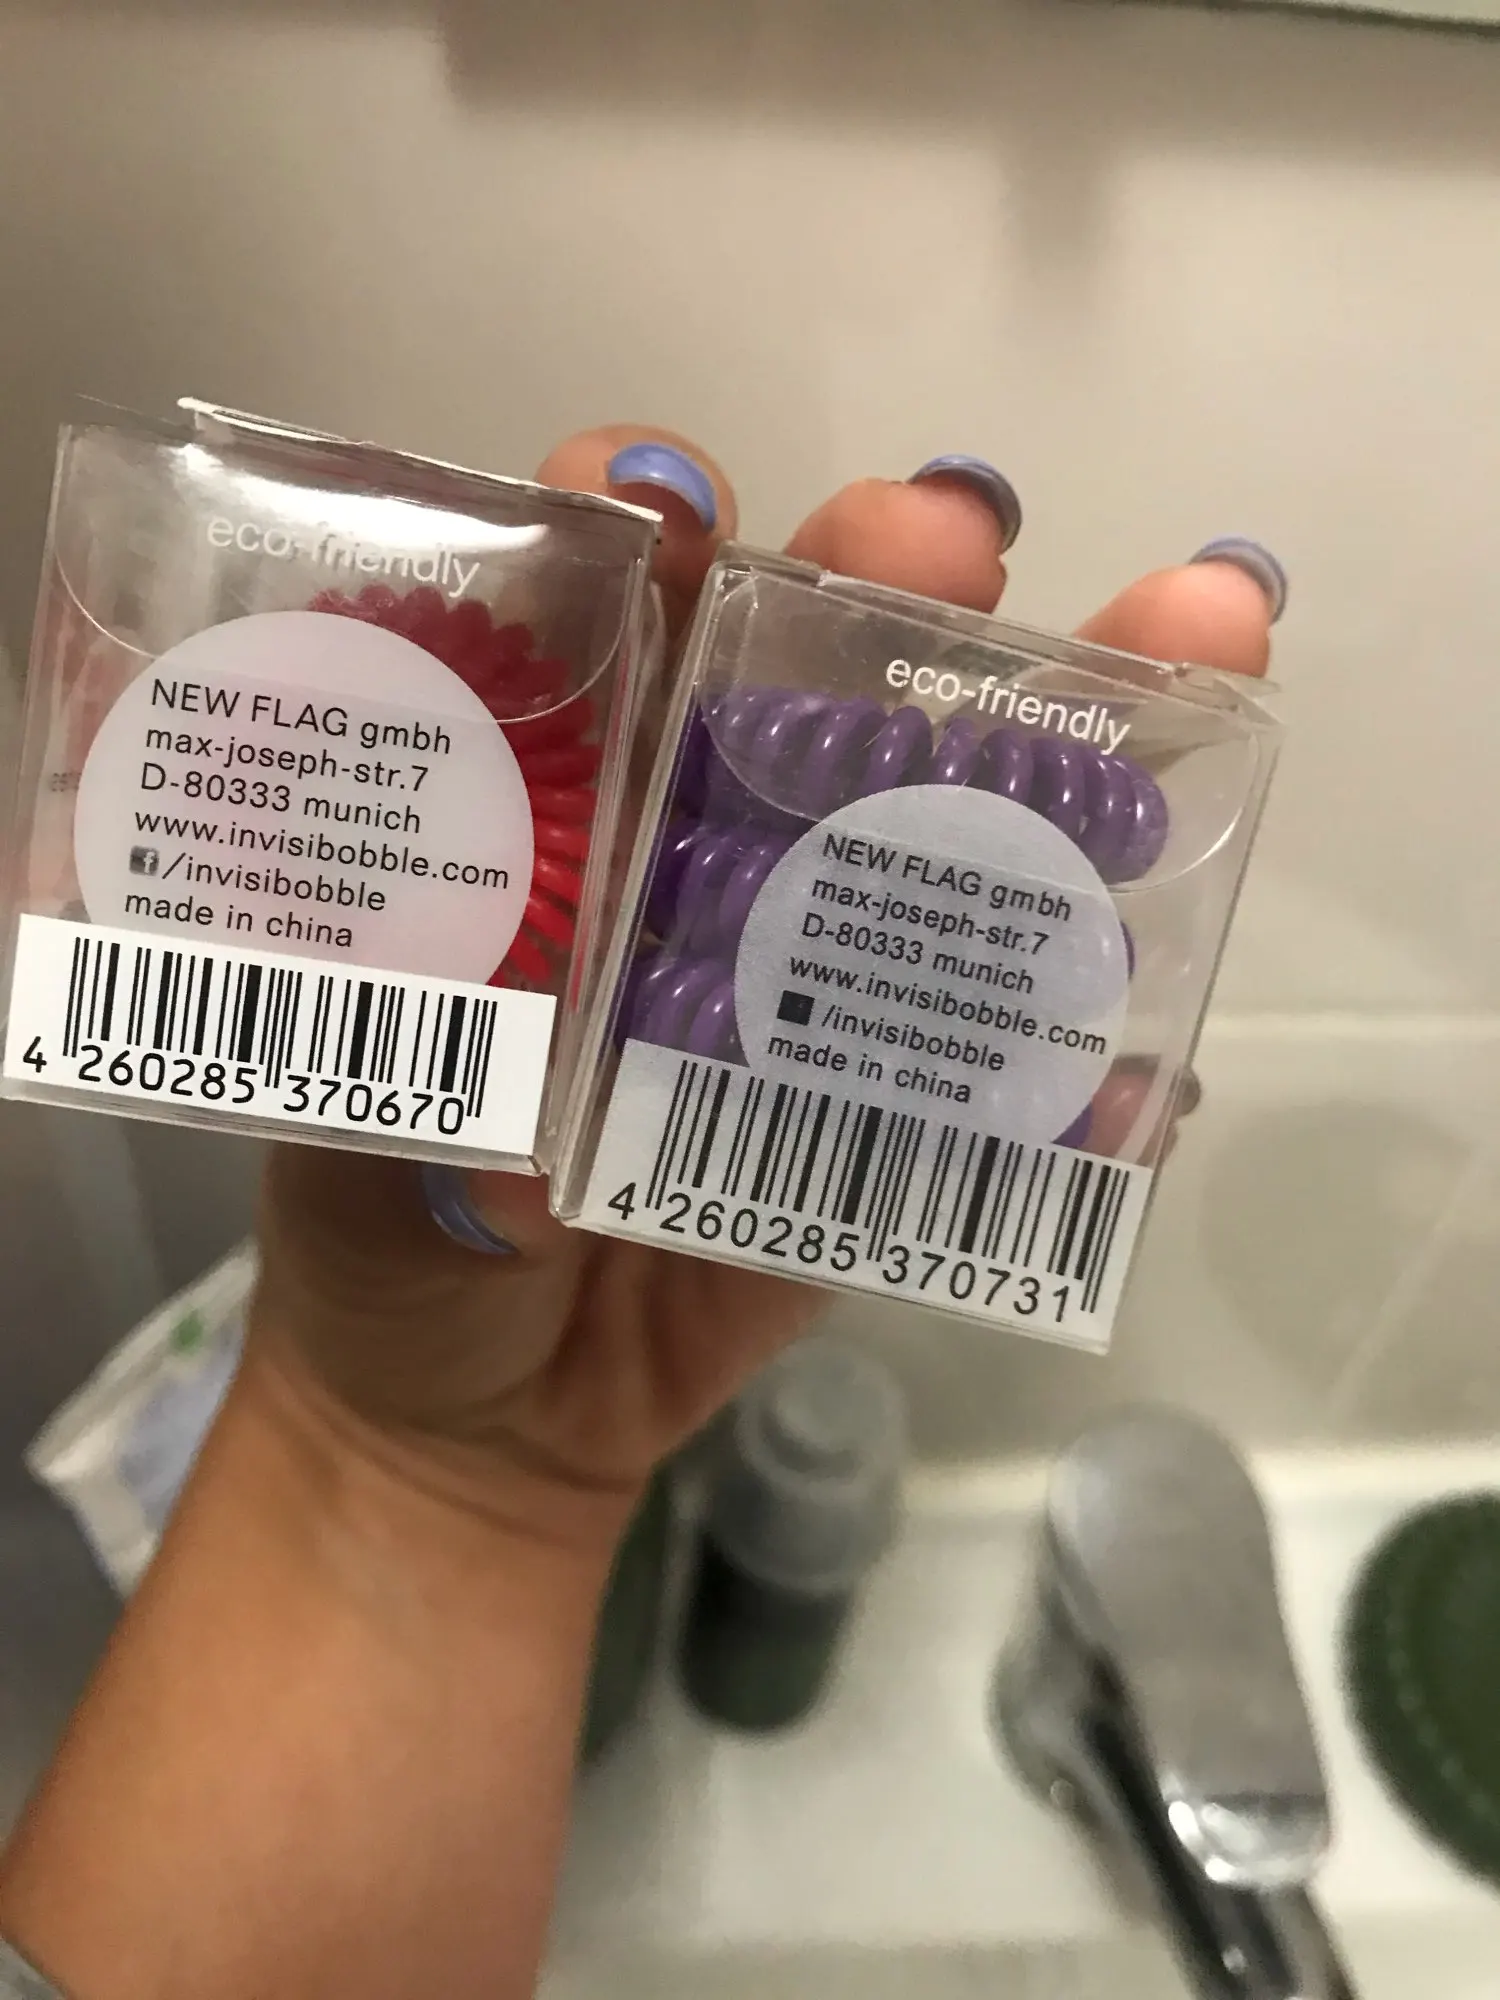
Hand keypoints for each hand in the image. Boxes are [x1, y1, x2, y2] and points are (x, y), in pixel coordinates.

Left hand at [251, 429, 1279, 1555]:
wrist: (476, 1416)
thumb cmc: (381, 1235)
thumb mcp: (364, 1115)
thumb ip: (422, 1059)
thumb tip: (512, 1077)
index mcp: (559, 807)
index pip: (606, 612)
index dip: (641, 527)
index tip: (671, 508)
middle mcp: (709, 847)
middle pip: (814, 676)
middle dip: (886, 577)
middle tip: (951, 536)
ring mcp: (820, 971)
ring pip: (954, 828)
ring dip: (1074, 742)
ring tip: (1200, 641)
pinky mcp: (892, 1107)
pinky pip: (1004, 1079)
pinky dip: (1086, 1074)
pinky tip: (1147, 1060)